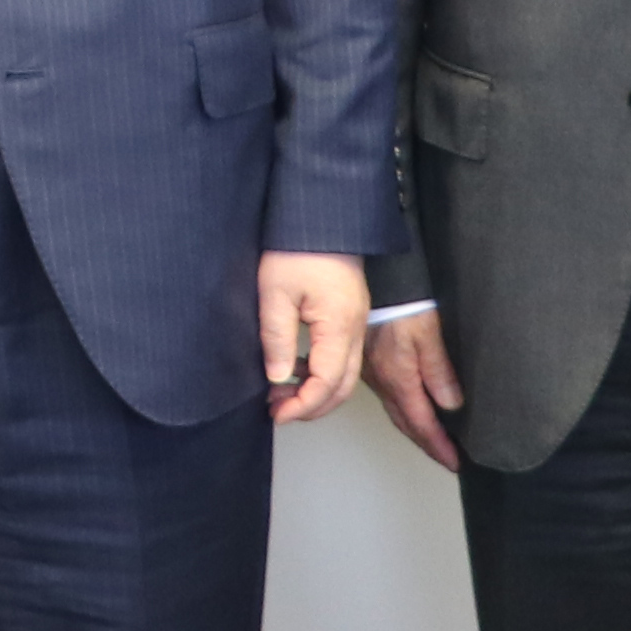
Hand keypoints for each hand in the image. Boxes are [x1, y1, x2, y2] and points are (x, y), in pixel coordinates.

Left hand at [258, 252, 371, 424]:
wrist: (321, 216)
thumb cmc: (298, 248)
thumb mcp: (275, 293)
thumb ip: (278, 339)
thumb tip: (278, 378)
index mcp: (339, 326)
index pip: (326, 384)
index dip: (302, 407)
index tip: (276, 414)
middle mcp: (354, 330)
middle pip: (342, 387)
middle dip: (311, 407)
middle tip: (277, 410)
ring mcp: (355, 323)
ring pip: (345, 375)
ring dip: (316, 391)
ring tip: (280, 393)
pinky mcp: (349, 316)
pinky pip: (342, 357)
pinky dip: (320, 372)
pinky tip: (294, 369)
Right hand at [369, 306, 463, 470]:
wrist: (377, 283)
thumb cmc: (403, 304)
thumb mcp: (428, 335)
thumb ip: (439, 372)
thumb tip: (452, 406)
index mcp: (399, 380)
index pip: (422, 424)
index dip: (439, 446)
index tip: (455, 462)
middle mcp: (384, 384)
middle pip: (407, 424)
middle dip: (427, 444)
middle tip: (446, 458)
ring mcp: (375, 376)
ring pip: (396, 413)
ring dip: (415, 431)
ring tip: (433, 441)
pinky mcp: (372, 366)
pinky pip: (389, 399)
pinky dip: (404, 413)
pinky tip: (412, 410)